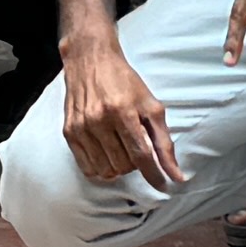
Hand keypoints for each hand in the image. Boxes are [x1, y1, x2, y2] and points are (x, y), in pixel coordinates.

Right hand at [62, 29, 181, 194]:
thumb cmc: (124, 81)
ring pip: (106, 170)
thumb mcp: (151, 105)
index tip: (164, 187)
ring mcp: (81, 127)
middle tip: (136, 147)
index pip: (141, 155)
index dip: (154, 175)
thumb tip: (176, 175)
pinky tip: (107, 154)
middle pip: (124, 165)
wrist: (90, 59)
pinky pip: (88, 168)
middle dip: (136, 164)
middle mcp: (99, 120)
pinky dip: (102, 168)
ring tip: (121, 149)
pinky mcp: (69, 132)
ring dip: (119, 167)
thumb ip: (164, 142)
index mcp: (123, 111)